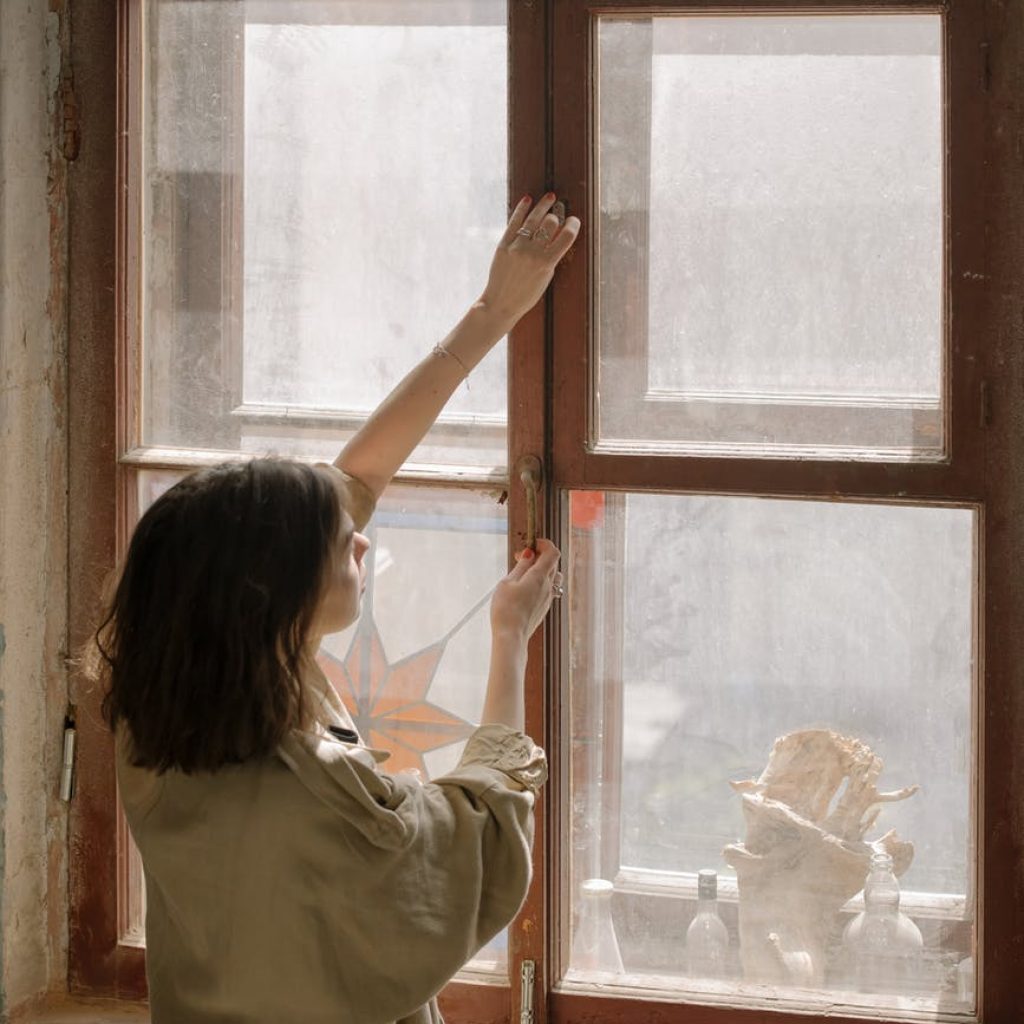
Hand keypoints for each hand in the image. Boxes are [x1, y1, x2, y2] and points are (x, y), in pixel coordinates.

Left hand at [478, 194, 580, 325]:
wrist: (501, 303)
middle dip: (557, 216)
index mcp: (547, 263)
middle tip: (558, 212)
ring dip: (543, 205)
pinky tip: (528, 199)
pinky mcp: (503, 244)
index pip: (567, 236)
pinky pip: (514, 222)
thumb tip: (559, 233)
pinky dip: (522, 209)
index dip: (573, 224)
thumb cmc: (526, 294)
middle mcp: (532, 253)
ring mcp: (517, 247)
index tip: (574, 220)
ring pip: (533, 218)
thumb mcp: (546, 277)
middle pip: (550, 223)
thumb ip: (552, 255)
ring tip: (549, 197)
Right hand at [490, 538, 561, 642]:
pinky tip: (524, 588)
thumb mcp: (507, 582)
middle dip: (539, 556)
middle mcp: (548, 586)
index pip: (553, 552)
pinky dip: (540, 582)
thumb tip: (529, 554)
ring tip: (523, 574)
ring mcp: (548, 598)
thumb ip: (521, 566)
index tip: (531, 544)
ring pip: (552, 576)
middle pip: (552, 563)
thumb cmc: (506, 609)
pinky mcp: (544, 607)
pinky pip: (547, 589)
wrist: (511, 636)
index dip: (544, 544)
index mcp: (539, 576)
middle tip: (520, 558)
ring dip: (541, 570)